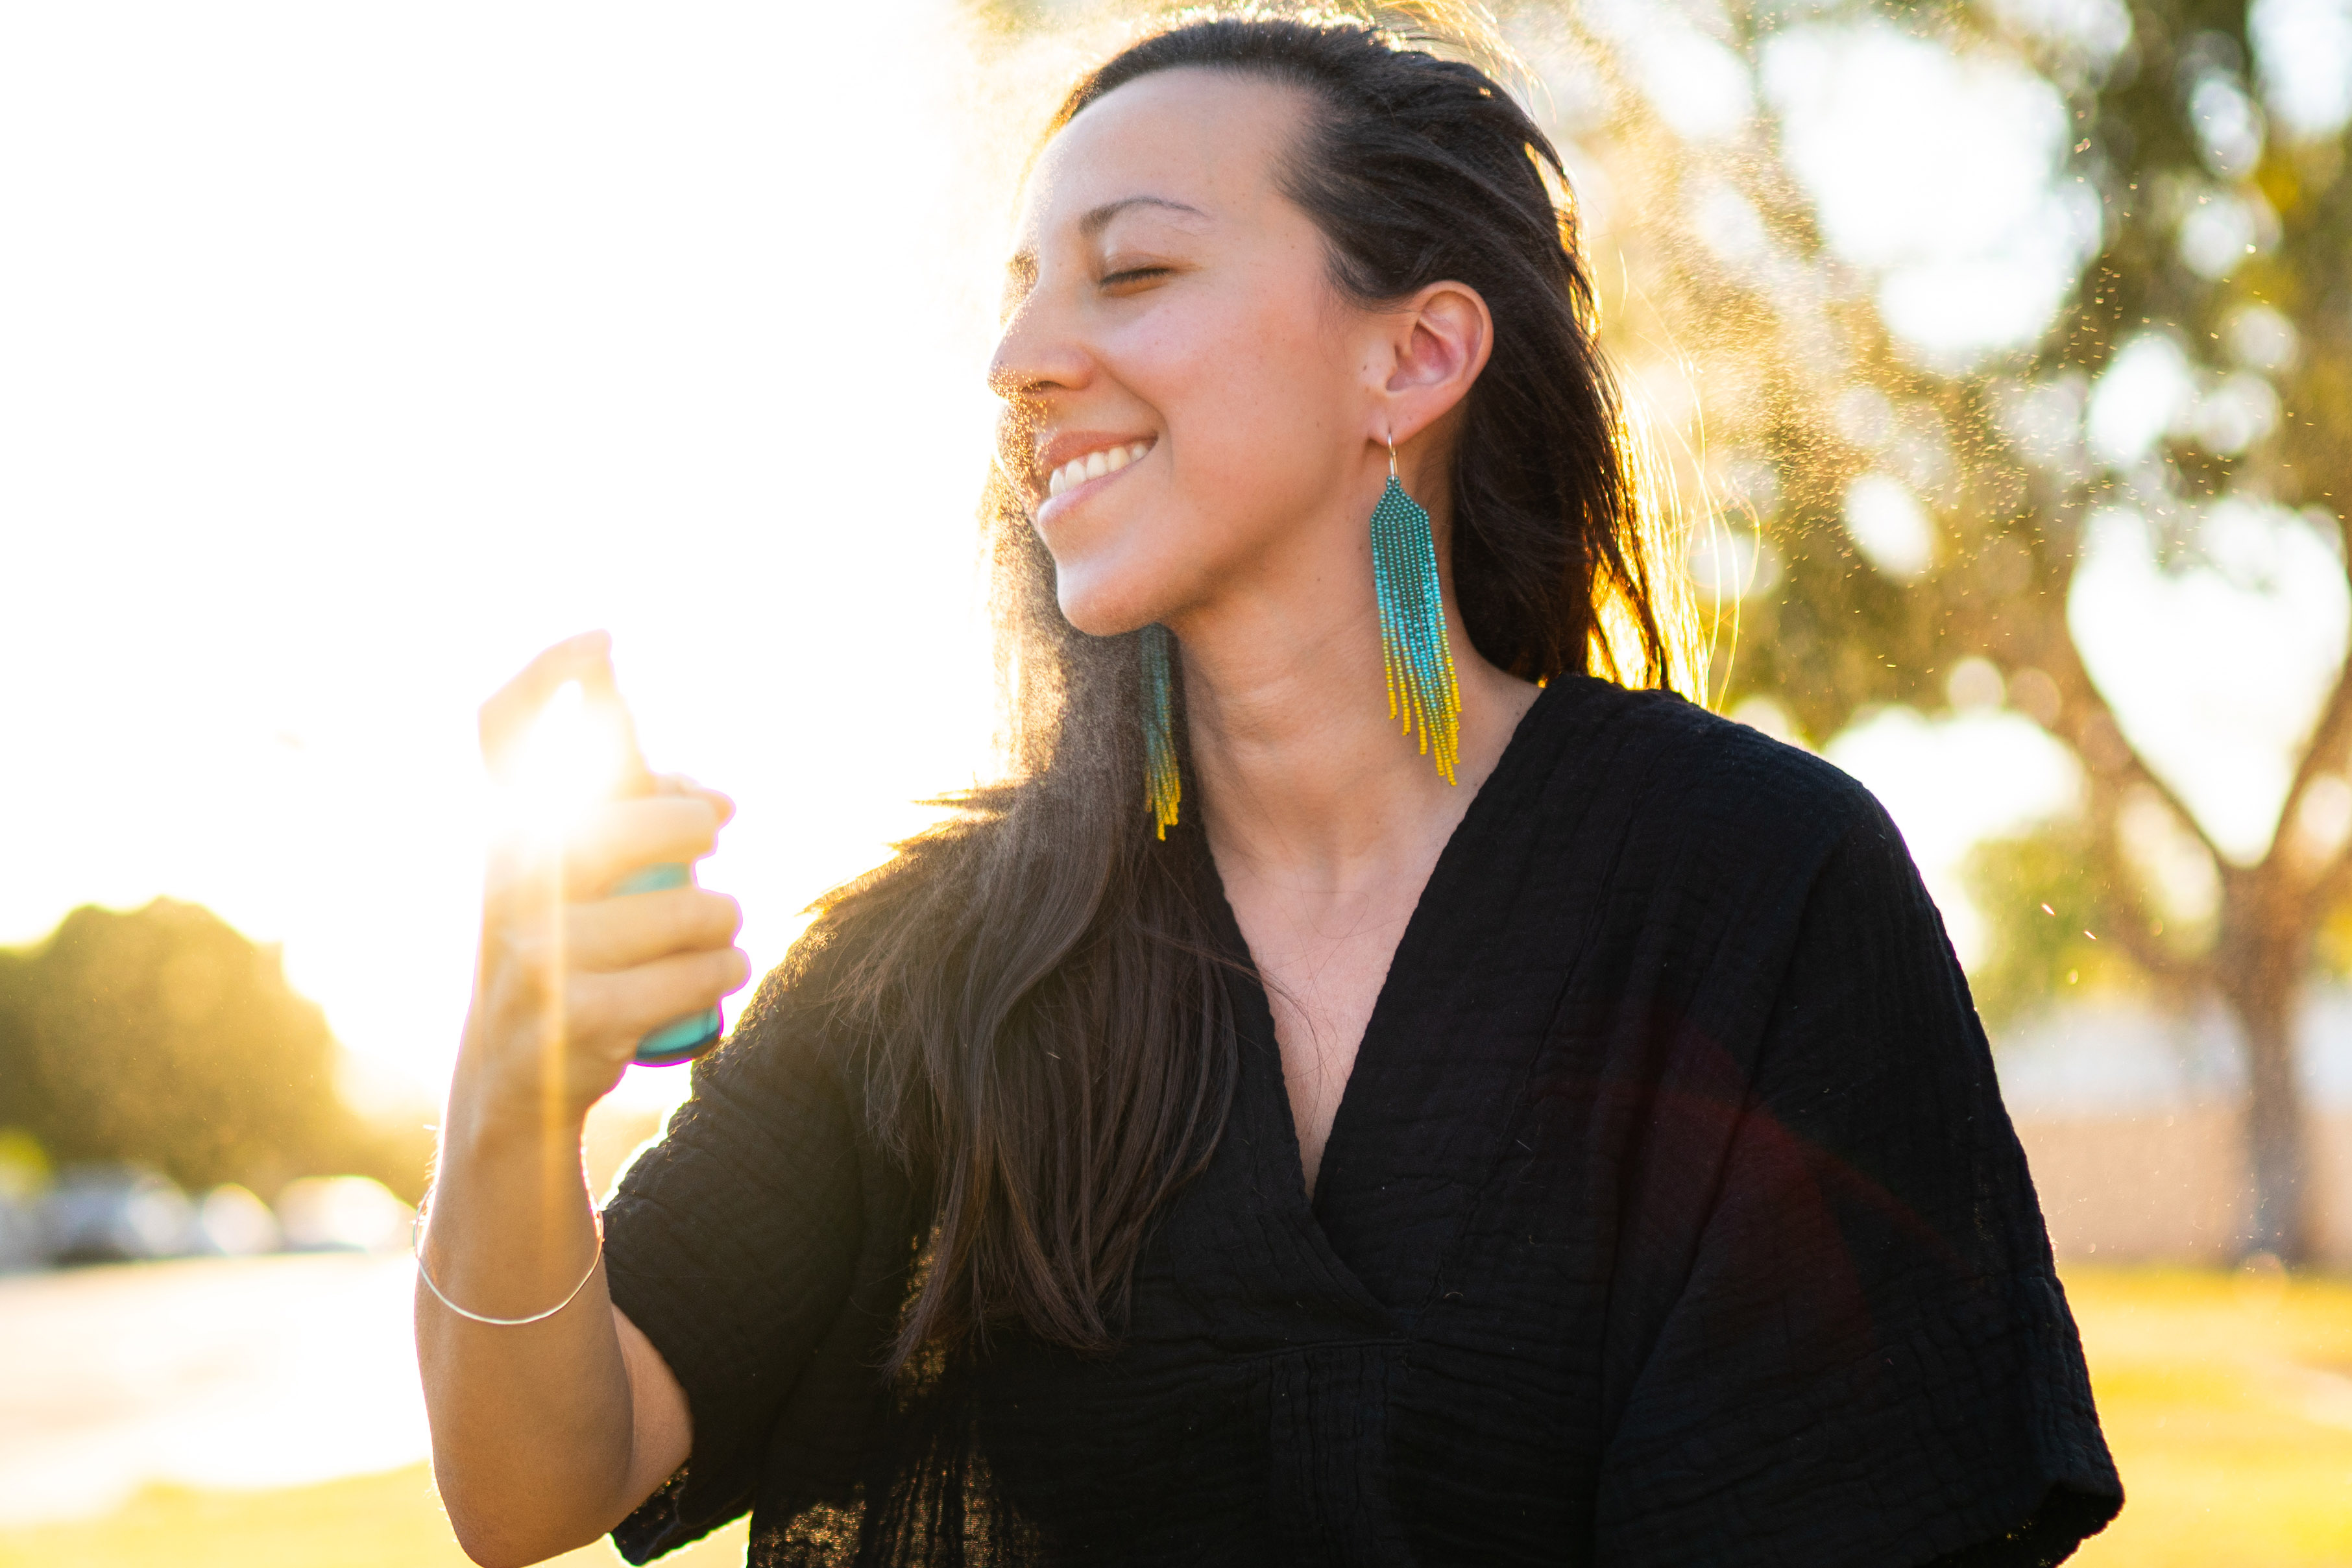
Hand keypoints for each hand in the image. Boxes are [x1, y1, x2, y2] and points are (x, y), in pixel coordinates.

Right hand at [456, 632, 749, 1135]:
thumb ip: (622, 828)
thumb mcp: (576, 892)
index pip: (500, 734)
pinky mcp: (565, 1023)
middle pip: (620, 821)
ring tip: (720, 933)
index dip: (549, 679)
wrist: (509, 1104)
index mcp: (507, 837)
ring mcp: (527, 957)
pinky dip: (715, 975)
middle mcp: (503, 886)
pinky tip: (715, 976)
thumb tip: (705, 793)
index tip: (603, 638)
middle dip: (685, 824)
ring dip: (718, 921)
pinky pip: (684, 979)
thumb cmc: (564, 972)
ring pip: (676, 910)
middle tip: (715, 828)